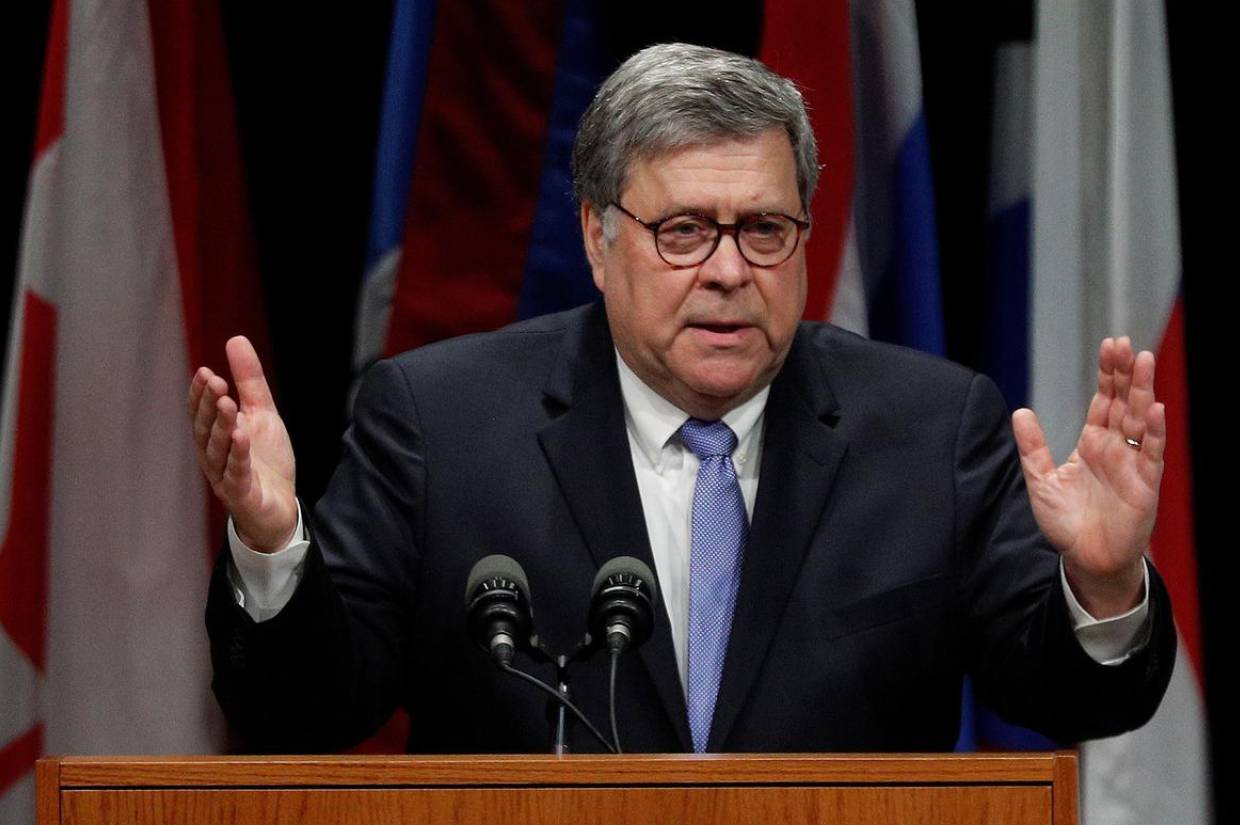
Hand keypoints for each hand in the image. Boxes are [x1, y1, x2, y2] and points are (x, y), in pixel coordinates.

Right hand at [188, 336, 297, 551]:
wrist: (278, 506)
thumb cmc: (264, 460)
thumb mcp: (262, 413)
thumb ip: (249, 381)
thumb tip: (235, 339)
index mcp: (215, 436)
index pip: (201, 412)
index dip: (200, 394)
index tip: (206, 372)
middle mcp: (214, 455)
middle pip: (206, 428)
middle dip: (209, 405)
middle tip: (216, 382)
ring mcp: (225, 476)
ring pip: (217, 450)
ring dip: (221, 426)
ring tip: (227, 404)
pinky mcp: (242, 494)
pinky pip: (237, 474)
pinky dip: (237, 455)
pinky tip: (241, 436)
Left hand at [1011, 337, 1164, 617]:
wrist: (1085, 559)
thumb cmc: (1066, 523)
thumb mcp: (1040, 481)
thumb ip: (1032, 447)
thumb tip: (1020, 412)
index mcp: (1092, 444)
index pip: (1104, 401)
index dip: (1107, 374)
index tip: (1109, 346)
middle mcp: (1115, 449)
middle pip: (1123, 402)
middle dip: (1124, 373)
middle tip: (1123, 343)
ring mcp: (1132, 464)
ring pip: (1141, 420)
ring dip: (1142, 391)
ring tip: (1143, 361)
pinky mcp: (1144, 484)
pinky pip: (1152, 453)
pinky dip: (1154, 431)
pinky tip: (1154, 409)